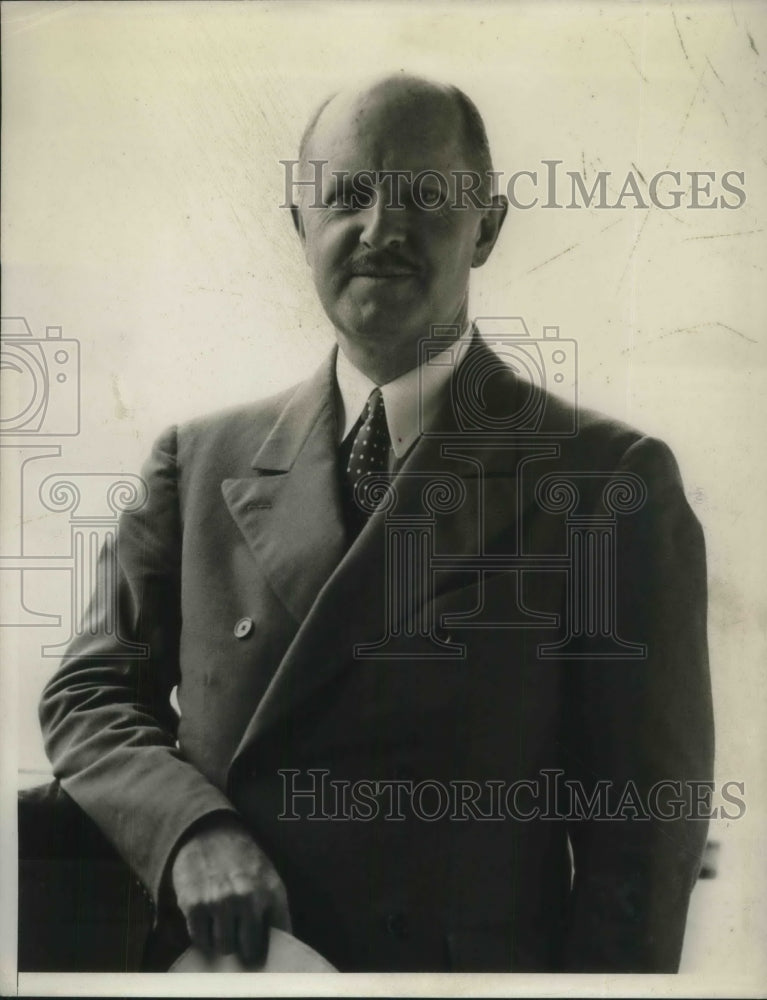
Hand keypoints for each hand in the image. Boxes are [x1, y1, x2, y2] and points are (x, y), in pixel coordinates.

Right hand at [170, 816, 290, 964]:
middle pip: (249, 952)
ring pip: (224, 948)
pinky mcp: (195, 905)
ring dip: (223, 942)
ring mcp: (220, 903)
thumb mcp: (268, 878)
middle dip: (245, 948)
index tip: (268, 957)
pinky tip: (207, 921)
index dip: (274, 951)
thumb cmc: (242, 861)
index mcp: (272, 891)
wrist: (208, 832)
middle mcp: (248, 898)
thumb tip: (279, 950)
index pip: (281, 938)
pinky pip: (201, 941)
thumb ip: (274, 911)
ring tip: (222, 924)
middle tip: (239, 938)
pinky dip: (203, 937)